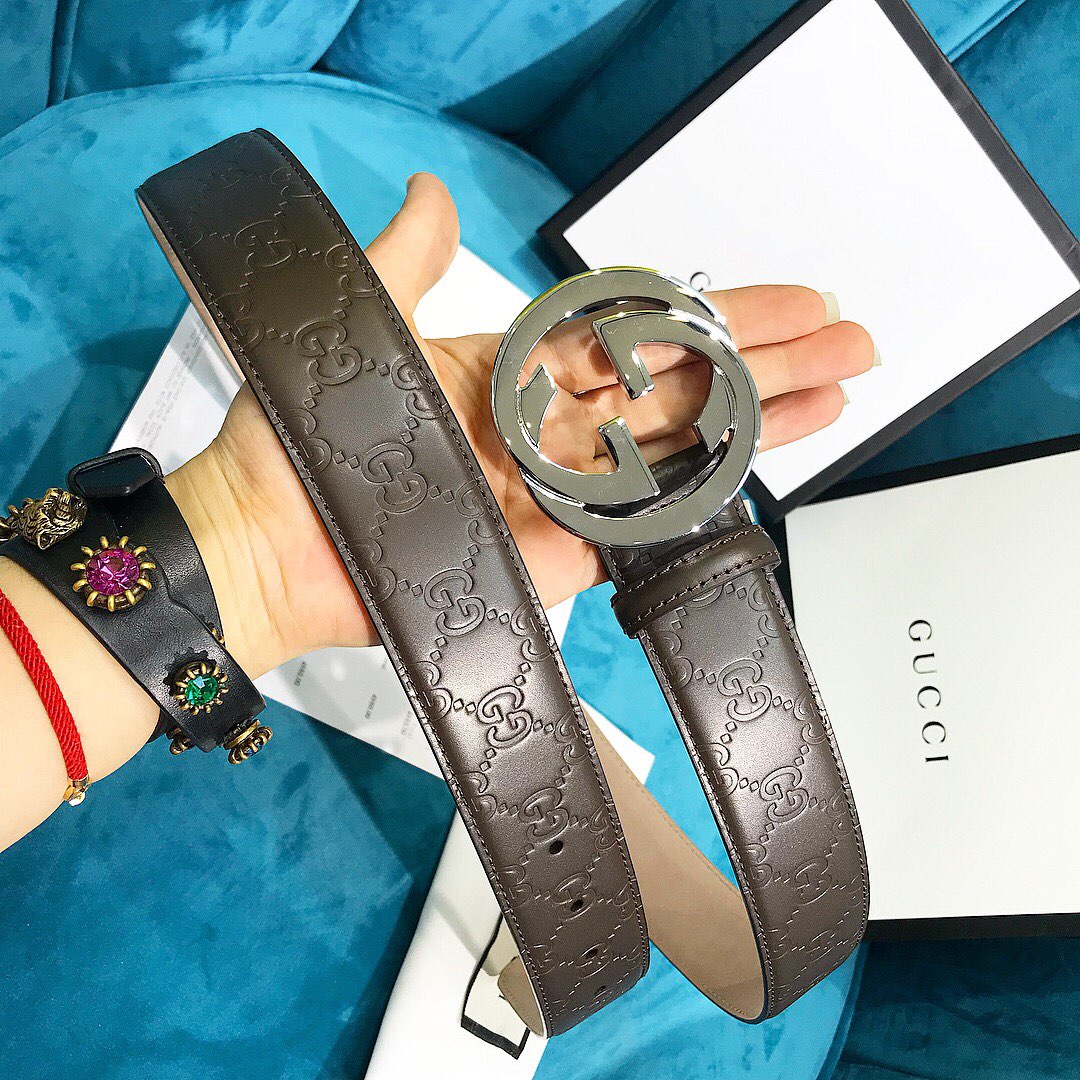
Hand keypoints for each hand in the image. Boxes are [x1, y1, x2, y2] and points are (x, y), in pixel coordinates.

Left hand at [170, 175, 876, 674]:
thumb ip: (406, 262)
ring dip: (756, 427)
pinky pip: (635, 530)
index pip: (640, 332)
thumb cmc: (297, 439)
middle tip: (850, 344)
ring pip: (673, 455)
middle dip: (769, 364)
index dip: (717, 313)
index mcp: (514, 368)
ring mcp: (557, 495)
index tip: (789, 298)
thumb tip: (427, 189)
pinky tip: (759, 475)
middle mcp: (547, 428)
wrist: (266, 549)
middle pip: (680, 390)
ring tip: (833, 401)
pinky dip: (695, 504)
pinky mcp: (552, 559)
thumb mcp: (356, 325)